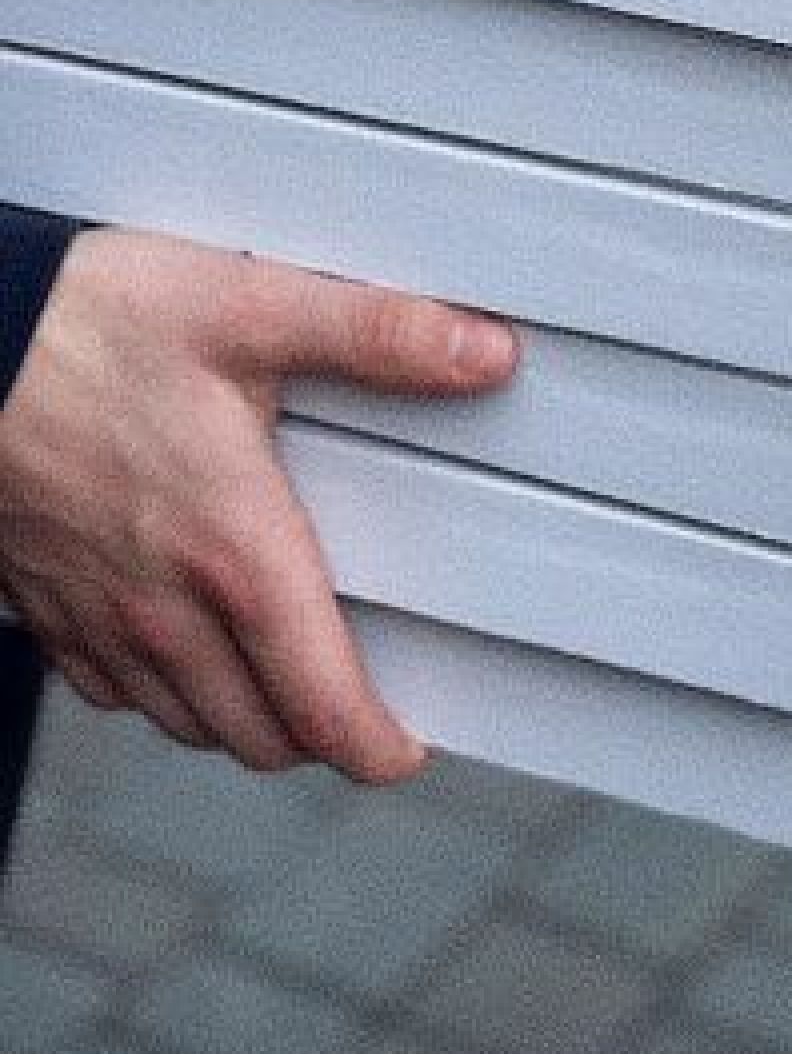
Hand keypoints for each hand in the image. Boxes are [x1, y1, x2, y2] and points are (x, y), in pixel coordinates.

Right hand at [0, 228, 518, 780]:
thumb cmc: (93, 321)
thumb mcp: (251, 305)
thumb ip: (376, 334)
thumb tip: (486, 353)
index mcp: (235, 551)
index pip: (320, 706)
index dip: (375, 748)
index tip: (406, 748)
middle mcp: (165, 610)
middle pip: (259, 736)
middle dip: (317, 734)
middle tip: (359, 699)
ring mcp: (96, 618)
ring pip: (185, 724)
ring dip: (242, 717)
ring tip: (284, 672)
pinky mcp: (42, 608)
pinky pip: (115, 692)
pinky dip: (162, 689)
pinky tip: (186, 637)